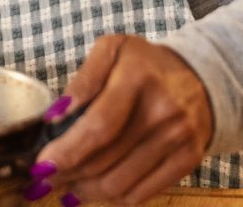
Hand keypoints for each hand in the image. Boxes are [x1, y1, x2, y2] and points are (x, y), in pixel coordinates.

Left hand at [35, 36, 213, 205]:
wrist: (201, 76)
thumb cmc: (146, 64)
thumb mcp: (112, 50)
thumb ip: (83, 79)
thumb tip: (56, 116)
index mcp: (138, 77)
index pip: (99, 127)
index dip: (67, 152)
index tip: (42, 165)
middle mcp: (163, 110)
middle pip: (104, 161)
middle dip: (67, 174)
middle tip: (46, 177)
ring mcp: (179, 138)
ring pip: (118, 185)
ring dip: (85, 190)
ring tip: (68, 184)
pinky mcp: (188, 160)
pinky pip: (140, 195)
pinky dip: (112, 198)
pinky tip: (94, 190)